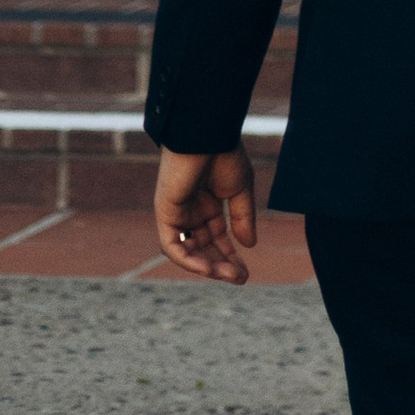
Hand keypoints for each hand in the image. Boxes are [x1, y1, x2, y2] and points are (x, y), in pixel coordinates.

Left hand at [155, 146, 257, 284]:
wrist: (206, 136)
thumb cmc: (224, 155)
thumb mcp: (240, 190)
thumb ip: (242, 218)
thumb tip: (249, 245)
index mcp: (208, 204)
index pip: (217, 238)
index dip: (230, 255)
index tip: (245, 272)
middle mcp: (191, 212)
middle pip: (204, 248)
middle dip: (221, 265)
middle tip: (239, 278)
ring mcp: (177, 214)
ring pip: (189, 251)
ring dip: (208, 266)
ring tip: (228, 275)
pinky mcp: (165, 214)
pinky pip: (174, 246)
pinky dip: (189, 260)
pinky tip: (208, 268)